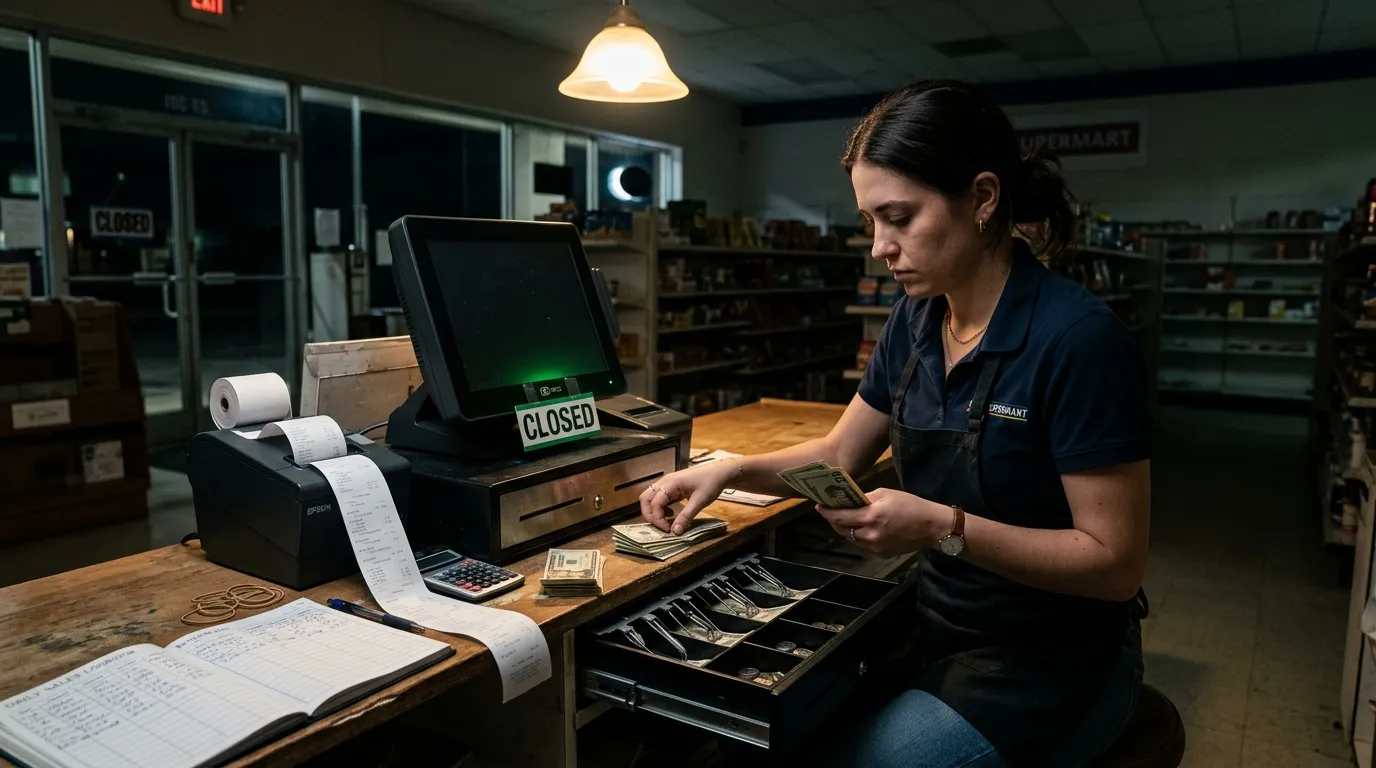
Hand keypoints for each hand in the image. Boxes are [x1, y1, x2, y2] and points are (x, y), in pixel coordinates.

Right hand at [638, 459, 737, 534]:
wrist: (720, 472)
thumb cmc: (711, 483)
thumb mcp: (699, 501)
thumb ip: (686, 516)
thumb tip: (676, 531)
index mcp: (670, 483)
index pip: (654, 503)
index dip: (658, 518)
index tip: (668, 529)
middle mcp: (665, 482)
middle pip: (646, 499)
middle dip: (650, 515)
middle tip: (662, 526)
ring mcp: (667, 484)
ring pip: (651, 498)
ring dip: (654, 511)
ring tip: (667, 520)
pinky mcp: (672, 487)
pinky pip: (659, 498)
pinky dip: (661, 508)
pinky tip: (672, 513)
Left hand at [815, 488, 948, 556]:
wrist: (930, 526)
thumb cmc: (909, 505)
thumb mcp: (885, 494)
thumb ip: (864, 498)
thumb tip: (848, 500)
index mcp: (871, 516)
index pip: (839, 516)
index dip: (826, 511)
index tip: (818, 505)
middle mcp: (870, 534)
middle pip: (841, 529)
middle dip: (832, 520)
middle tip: (828, 511)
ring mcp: (875, 547)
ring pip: (850, 538)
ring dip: (844, 528)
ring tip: (842, 518)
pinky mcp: (880, 554)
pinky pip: (861, 544)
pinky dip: (857, 535)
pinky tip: (859, 527)